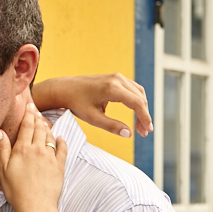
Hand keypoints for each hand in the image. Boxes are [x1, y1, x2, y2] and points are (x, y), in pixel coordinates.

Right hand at [0, 104, 67, 211]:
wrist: (36, 206)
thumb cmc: (16, 191)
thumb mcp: (3, 170)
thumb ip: (2, 150)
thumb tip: (0, 133)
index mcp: (22, 149)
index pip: (26, 126)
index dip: (28, 114)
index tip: (29, 105)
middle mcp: (37, 149)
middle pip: (39, 128)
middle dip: (37, 117)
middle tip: (36, 109)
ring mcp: (50, 157)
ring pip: (50, 136)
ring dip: (47, 126)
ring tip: (44, 121)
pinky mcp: (60, 166)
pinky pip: (63, 149)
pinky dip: (62, 142)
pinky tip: (61, 138)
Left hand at [32, 73, 152, 137]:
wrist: (64, 89)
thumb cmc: (76, 104)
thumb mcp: (93, 118)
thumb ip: (112, 126)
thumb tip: (129, 134)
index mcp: (112, 88)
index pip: (137, 103)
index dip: (145, 118)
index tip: (148, 130)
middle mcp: (117, 79)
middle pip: (140, 98)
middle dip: (144, 116)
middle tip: (143, 133)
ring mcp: (117, 77)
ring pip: (138, 93)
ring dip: (142, 109)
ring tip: (140, 126)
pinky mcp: (115, 78)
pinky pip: (132, 89)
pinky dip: (137, 101)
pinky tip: (135, 114)